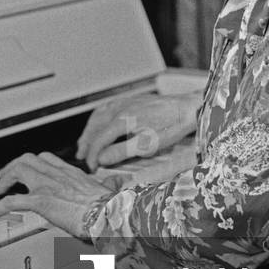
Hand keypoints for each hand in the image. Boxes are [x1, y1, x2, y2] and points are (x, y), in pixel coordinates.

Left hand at [0, 151, 113, 237]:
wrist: (107, 214)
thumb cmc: (110, 206)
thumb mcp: (109, 190)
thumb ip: (109, 184)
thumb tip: (118, 184)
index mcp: (70, 172)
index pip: (47, 158)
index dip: (34, 162)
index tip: (28, 168)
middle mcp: (56, 175)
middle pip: (28, 160)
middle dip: (12, 166)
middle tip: (4, 177)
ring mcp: (47, 186)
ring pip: (17, 171)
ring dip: (4, 180)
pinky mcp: (41, 201)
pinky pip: (12, 201)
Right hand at [75, 93, 199, 169]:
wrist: (187, 107)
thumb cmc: (170, 127)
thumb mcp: (147, 145)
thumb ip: (121, 151)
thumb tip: (101, 159)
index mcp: (121, 120)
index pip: (99, 141)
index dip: (93, 156)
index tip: (92, 168)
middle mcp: (119, 108)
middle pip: (95, 127)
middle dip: (87, 144)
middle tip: (82, 158)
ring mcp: (124, 102)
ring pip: (98, 116)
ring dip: (89, 130)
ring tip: (84, 142)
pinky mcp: (131, 99)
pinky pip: (106, 106)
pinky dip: (97, 117)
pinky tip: (98, 122)